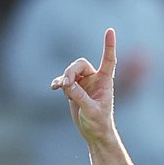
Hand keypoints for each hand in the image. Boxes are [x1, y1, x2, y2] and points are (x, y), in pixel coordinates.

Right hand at [50, 28, 116, 144]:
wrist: (94, 134)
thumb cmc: (99, 123)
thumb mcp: (91, 111)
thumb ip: (80, 97)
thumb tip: (68, 84)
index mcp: (105, 82)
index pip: (108, 60)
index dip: (109, 46)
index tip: (110, 31)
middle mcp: (95, 79)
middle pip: (80, 65)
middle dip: (71, 72)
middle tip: (66, 84)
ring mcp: (84, 84)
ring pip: (71, 72)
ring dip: (64, 79)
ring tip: (60, 88)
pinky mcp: (74, 89)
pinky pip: (64, 81)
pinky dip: (59, 83)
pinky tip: (54, 87)